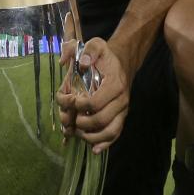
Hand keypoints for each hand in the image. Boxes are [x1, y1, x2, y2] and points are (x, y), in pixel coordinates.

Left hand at [56, 38, 130, 153]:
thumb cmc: (106, 56)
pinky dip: (104, 144)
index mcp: (115, 84)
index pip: (96, 102)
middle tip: (71, 118)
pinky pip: (115, 134)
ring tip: (77, 132)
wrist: (122, 62)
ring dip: (90, 136)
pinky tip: (94, 149)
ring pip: (109, 131)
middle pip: (101, 120)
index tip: (71, 100)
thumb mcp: (96, 45)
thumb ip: (88, 50)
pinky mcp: (121, 117)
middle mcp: (122, 100)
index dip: (80, 105)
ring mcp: (122, 110)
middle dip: (82, 123)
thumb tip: (79, 63)